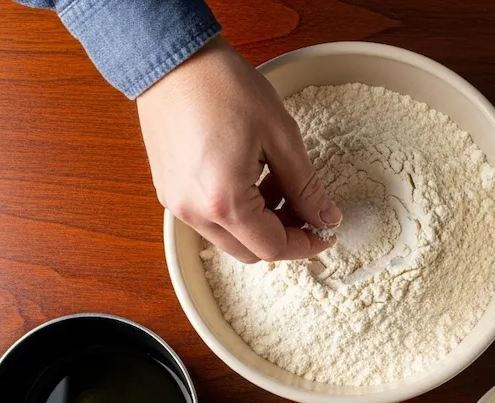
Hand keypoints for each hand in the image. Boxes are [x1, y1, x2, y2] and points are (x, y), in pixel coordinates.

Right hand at [136, 36, 341, 262]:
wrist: (173, 59)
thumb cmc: (224, 88)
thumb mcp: (281, 137)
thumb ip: (306, 186)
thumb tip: (325, 218)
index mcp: (225, 203)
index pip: (274, 248)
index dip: (307, 243)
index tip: (327, 230)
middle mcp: (194, 212)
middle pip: (251, 251)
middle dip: (284, 234)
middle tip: (306, 206)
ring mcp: (176, 203)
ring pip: (230, 237)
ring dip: (260, 222)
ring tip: (277, 180)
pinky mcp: (168, 191)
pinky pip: (209, 219)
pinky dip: (236, 211)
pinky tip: (251, 176)